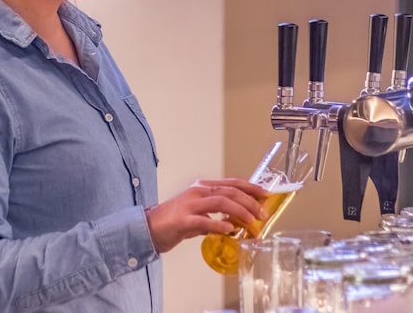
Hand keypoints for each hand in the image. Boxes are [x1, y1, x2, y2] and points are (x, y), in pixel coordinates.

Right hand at [143, 178, 268, 253]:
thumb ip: (215, 215)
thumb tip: (235, 222)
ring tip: (252, 221)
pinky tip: (230, 228)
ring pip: (221, 201)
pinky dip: (219, 223)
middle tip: (263, 213)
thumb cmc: (172, 221)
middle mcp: (197, 192)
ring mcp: (190, 204)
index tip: (265, 194)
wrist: (147, 228)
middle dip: (250, 201)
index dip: (250, 187)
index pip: (231, 183)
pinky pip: (204, 220)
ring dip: (240, 211)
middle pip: (230, 191)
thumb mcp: (198, 214)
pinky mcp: (183, 220)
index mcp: (202, 188)